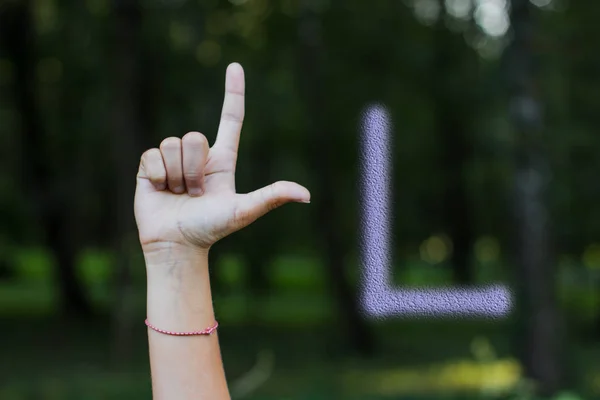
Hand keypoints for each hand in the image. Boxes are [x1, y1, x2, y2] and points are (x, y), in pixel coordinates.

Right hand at [134, 63, 310, 253]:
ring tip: (179, 194)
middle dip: (194, 169)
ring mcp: (173, 159)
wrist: (177, 244)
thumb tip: (307, 194)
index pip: (230, 118)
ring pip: (173, 144)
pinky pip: (152, 155)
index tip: (235, 66)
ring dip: (177, 176)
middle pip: (195, 136)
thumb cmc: (212, 228)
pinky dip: (157, 177)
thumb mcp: (244, 211)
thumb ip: (271, 197)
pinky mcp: (149, 165)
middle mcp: (199, 156)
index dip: (233, 93)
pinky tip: (160, 191)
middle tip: (196, 193)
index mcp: (223, 159)